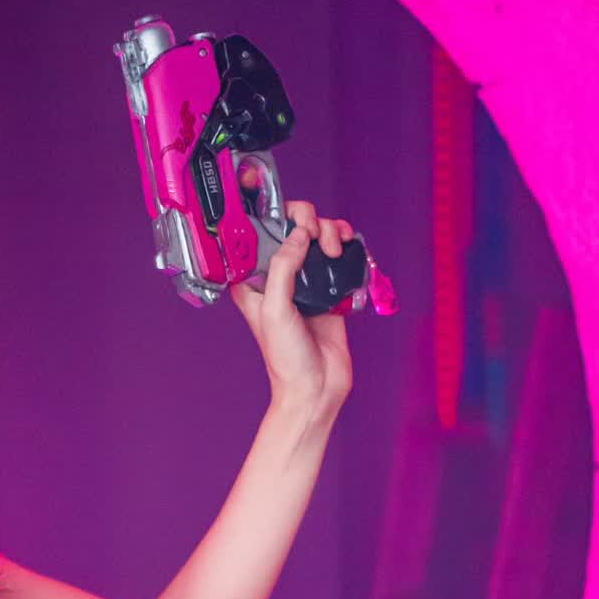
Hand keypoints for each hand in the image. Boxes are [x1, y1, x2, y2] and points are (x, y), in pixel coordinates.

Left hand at [229, 200, 354, 412]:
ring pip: (316, 235)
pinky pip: (337, 253)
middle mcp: (277, 275)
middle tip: (315, 233)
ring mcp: (304, 279)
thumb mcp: (275, 310)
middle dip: (306, 219)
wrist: (317, 389)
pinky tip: (346, 250)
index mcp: (252, 280)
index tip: (285, 209)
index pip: (256, 232)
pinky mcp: (328, 287)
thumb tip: (299, 234)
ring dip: (329, 231)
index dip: (268, 212)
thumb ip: (284, 268)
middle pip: (290, 226)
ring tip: (335, 249)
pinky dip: (344, 243)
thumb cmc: (286, 359)